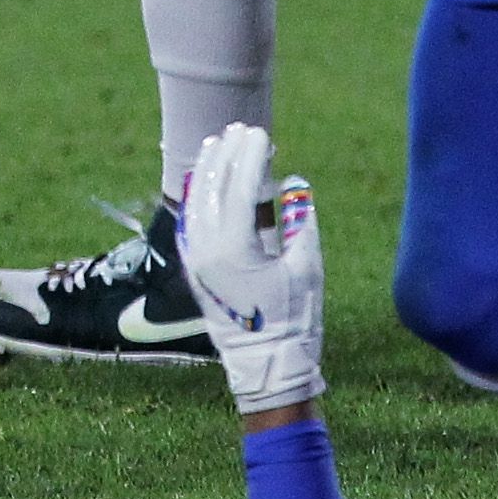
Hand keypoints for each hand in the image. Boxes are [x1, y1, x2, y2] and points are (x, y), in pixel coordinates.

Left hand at [182, 123, 325, 413]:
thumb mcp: (307, 270)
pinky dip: (197, 196)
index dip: (250, 156)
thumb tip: (294, 181)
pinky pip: (190, 221)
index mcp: (233, 249)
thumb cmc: (294, 321)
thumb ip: (300, 222)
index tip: (260, 133)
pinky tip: (204, 180)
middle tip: (240, 129)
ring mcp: (195, 260)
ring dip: (207, 170)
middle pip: (212, 188)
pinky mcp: (194, 270)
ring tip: (218, 143)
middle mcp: (205, 251)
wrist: (266, 369)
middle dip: (226, 155)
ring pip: (195, 202)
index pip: (238, 187)